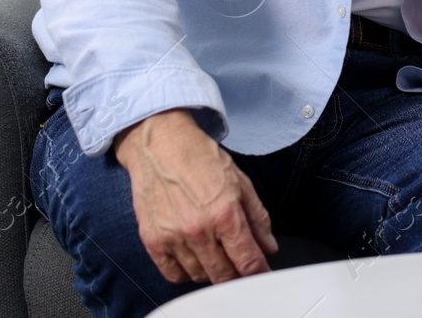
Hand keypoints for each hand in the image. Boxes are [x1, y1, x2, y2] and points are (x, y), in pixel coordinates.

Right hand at [113, 109, 277, 283]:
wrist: (159, 143)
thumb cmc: (199, 157)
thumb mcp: (239, 181)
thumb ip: (257, 217)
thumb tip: (268, 246)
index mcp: (224, 213)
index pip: (247, 261)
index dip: (259, 272)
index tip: (262, 274)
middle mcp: (198, 230)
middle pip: (224, 276)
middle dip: (237, 274)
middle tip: (239, 264)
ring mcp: (173, 238)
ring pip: (200, 277)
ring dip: (212, 272)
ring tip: (215, 254)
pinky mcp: (152, 241)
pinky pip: (173, 275)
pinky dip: (186, 273)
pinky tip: (193, 259)